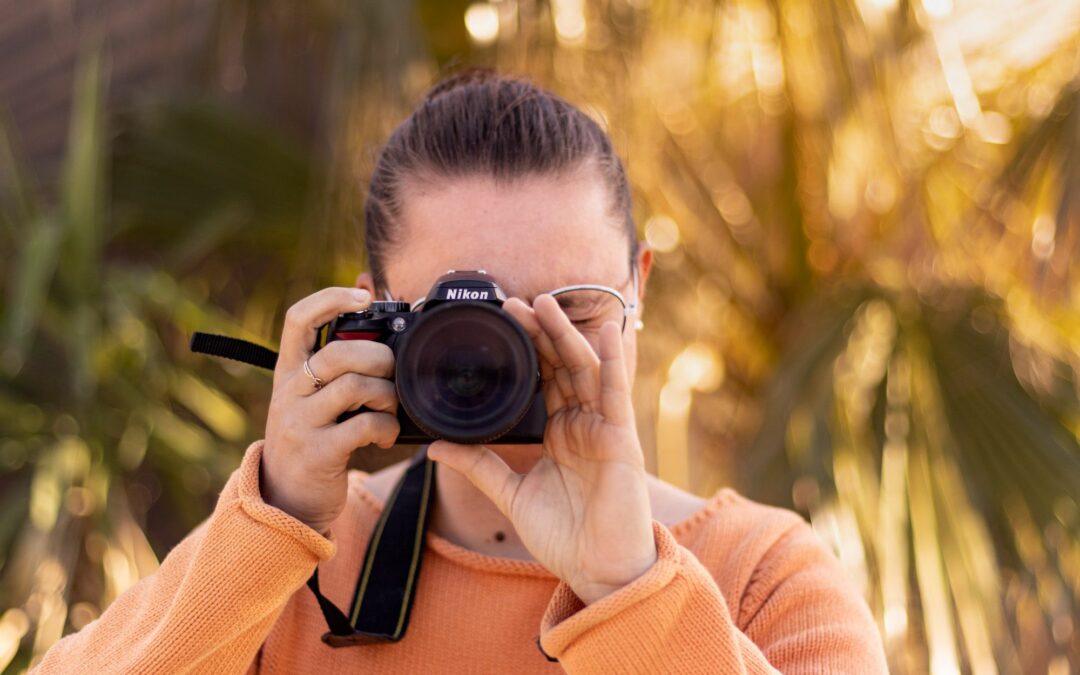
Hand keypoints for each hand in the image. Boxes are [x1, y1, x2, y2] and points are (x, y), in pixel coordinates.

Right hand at [261, 287, 400, 533]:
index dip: (329, 298)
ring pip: (353, 386)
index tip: (362, 294)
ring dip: (387, 394)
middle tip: (393, 373)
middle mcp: (288, 393)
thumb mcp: (311, 398)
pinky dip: (385, 426)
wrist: (284, 501)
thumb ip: (336, 363)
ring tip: (391, 407)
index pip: (298, 320)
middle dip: (379, 358)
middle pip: (338, 354)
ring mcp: (299, 424)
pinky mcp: (317, 454)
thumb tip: (368, 298)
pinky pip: (362, 425)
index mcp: (288, 372)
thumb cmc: (311, 439)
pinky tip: (386, 435)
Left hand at [427, 295, 656, 604]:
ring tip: (544, 303)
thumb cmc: (564, 537)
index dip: (525, 349)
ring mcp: (603, 428)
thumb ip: (479, 466)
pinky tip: (606, 332)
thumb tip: (436, 447)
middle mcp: (582, 424)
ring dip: (566, 335)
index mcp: (559, 433)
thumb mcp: (511, 494)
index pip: (542, 379)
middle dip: (539, 333)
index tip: (500, 322)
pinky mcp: (621, 439)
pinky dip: (614, 361)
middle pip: (561, 366)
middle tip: (513, 303)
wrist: (596, 570)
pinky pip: (618, 393)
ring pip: (585, 370)